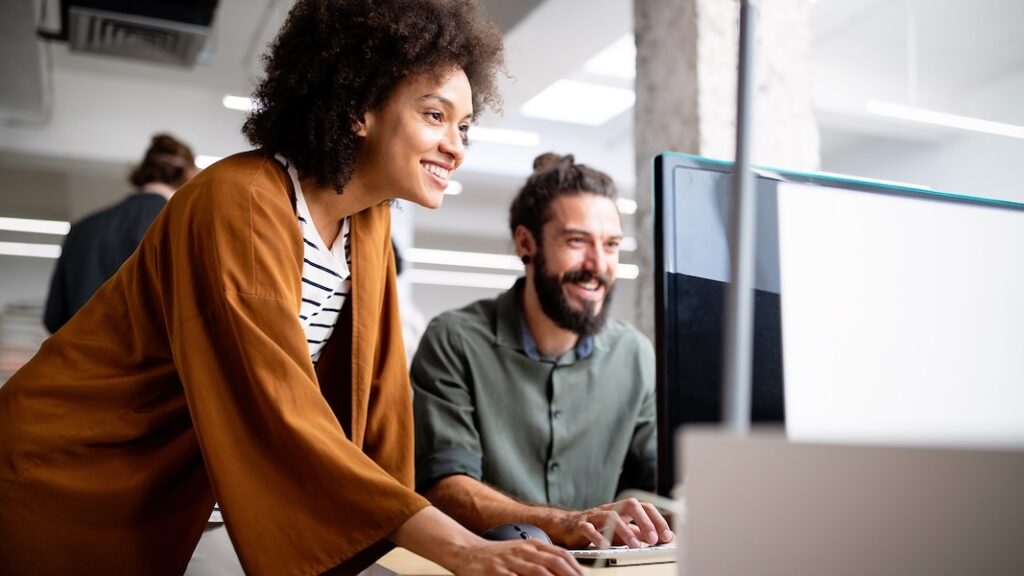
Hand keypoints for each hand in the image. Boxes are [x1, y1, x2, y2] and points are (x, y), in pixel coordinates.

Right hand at [454, 539, 582, 575]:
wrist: (467, 552)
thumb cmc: (498, 556)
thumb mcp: (523, 552)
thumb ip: (542, 559)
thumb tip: (566, 571)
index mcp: (532, 544)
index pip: (561, 555)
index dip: (575, 568)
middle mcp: (523, 551)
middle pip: (553, 563)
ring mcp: (510, 562)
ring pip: (538, 572)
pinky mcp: (497, 573)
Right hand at [552, 498, 673, 548]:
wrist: (567, 526)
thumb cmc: (598, 528)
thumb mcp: (622, 530)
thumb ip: (640, 532)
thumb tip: (663, 538)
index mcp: (622, 509)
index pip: (644, 507)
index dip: (657, 520)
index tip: (667, 536)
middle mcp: (610, 509)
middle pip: (630, 505)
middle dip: (644, 521)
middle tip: (653, 539)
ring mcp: (595, 516)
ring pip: (611, 517)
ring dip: (625, 531)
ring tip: (635, 546)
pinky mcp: (580, 526)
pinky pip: (589, 529)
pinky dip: (598, 537)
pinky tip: (606, 547)